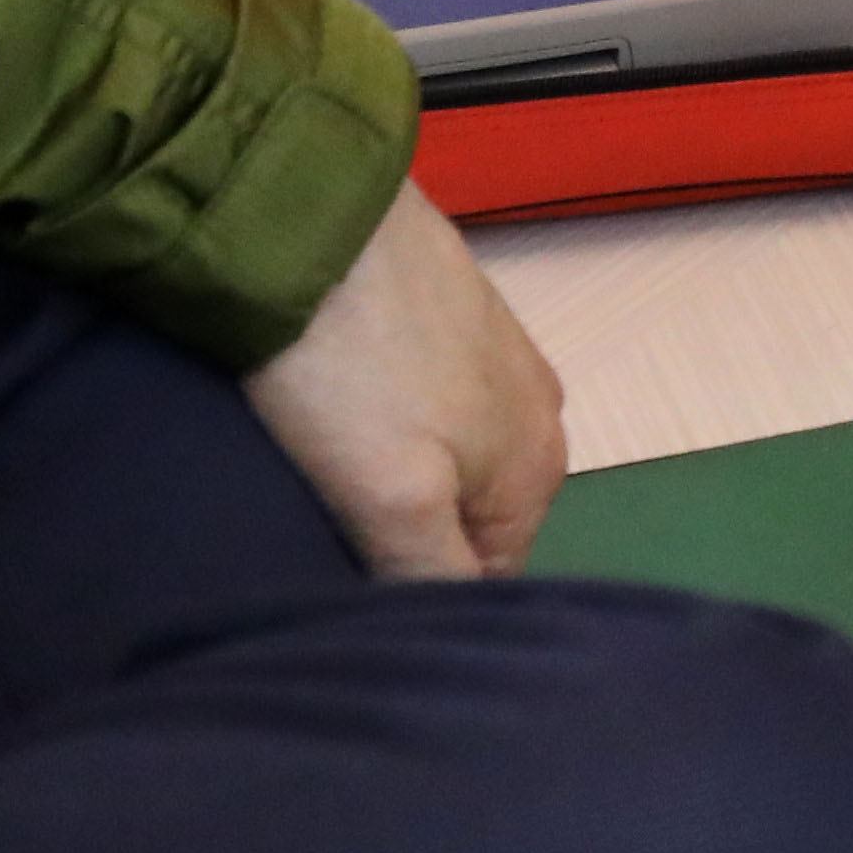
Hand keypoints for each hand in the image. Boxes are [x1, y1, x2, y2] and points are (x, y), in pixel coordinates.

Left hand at [241, 187, 566, 575]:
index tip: (338, 585)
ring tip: (316, 467)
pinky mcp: (455, 309)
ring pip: (445, 456)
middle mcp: (542, 413)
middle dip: (405, 534)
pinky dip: (382, 415)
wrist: (311, 216)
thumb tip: (455, 635)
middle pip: (468, 519)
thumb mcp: (391, 501)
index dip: (411, 595)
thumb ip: (431, 578)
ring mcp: (502, 354)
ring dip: (392, 473)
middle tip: (321, 526)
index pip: (486, 584)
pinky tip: (330, 405)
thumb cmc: (348, 372)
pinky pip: (425, 398)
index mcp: (540, 470)